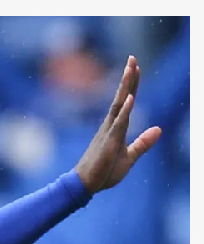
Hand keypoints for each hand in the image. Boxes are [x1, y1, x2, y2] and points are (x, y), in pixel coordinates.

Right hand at [74, 55, 161, 193]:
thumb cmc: (104, 172)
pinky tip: (130, 98)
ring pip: (118, 104)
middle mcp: (111, 126)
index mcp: (116, 128)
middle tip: (132, 58)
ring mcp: (109, 132)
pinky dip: (125, 110)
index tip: (136, 67)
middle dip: (128, 78)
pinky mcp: (109, 142)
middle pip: (121, 97)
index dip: (132, 85)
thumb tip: (159, 129)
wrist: (85, 185)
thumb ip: (143, 143)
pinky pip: (118, 123)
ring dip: (126, 87)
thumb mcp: (129, 157)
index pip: (126, 102)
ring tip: (131, 69)